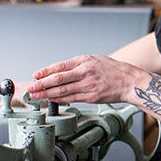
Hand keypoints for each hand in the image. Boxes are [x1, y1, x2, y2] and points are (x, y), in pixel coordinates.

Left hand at [26, 55, 148, 104]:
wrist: (129, 81)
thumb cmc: (112, 70)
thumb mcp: (94, 60)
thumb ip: (77, 65)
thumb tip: (58, 72)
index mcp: (84, 61)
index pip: (60, 66)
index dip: (45, 72)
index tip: (35, 75)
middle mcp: (85, 72)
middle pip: (58, 79)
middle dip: (42, 85)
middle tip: (30, 88)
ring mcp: (88, 85)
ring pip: (63, 91)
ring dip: (47, 94)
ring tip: (36, 96)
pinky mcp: (91, 97)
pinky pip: (72, 99)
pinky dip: (60, 100)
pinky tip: (51, 100)